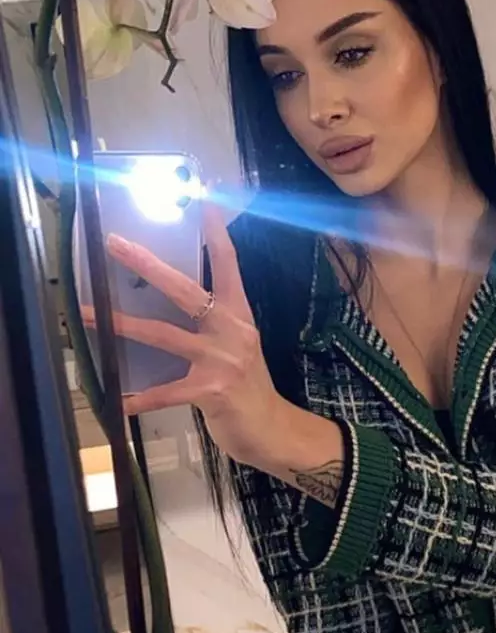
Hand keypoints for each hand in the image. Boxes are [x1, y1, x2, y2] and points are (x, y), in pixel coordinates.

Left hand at [82, 204, 287, 468]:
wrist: (273, 431)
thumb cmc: (248, 389)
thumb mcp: (237, 348)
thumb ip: (211, 326)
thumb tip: (169, 305)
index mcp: (239, 316)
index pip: (227, 267)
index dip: (217, 234)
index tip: (205, 201)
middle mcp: (232, 331)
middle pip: (184, 290)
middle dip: (147, 265)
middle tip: (115, 244)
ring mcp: (222, 360)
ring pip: (162, 334)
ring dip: (118, 325)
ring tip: (84, 314)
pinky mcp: (211, 391)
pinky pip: (165, 392)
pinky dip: (138, 398)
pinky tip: (116, 401)